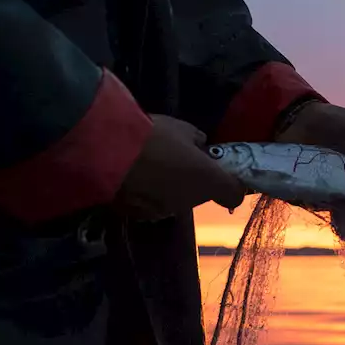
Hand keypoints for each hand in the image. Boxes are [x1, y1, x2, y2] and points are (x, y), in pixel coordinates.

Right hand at [114, 115, 246, 220]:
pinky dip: (147, 196)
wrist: (110, 152)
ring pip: (175, 201)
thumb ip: (196, 141)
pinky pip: (152, 205)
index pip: (234, 196)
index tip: (220, 172)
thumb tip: (199, 146)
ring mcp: (166, 211)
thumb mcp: (182, 129)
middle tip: (175, 160)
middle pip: (200, 195)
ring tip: (149, 168)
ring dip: (169, 189)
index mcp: (210, 181)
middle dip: (192, 181)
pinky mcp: (141, 216)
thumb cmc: (153, 135)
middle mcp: (192, 202)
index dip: (230, 186)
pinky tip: (133, 179)